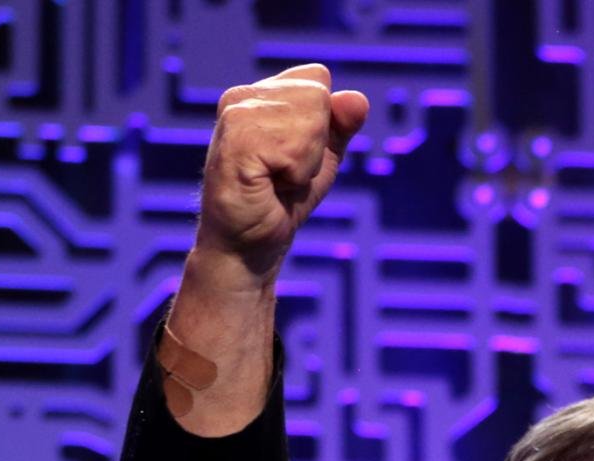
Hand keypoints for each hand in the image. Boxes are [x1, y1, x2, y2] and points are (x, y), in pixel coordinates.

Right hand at [194, 63, 368, 287]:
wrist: (249, 249)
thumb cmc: (281, 205)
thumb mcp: (322, 161)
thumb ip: (340, 126)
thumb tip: (358, 98)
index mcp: (261, 93)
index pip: (319, 79)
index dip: (322, 126)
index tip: (295, 158)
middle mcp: (243, 96)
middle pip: (317, 96)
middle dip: (316, 145)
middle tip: (286, 175)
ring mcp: (235, 116)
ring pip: (310, 120)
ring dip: (305, 163)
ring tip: (277, 181)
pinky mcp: (235, 143)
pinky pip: (294, 148)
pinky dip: (296, 175)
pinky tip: (271, 187)